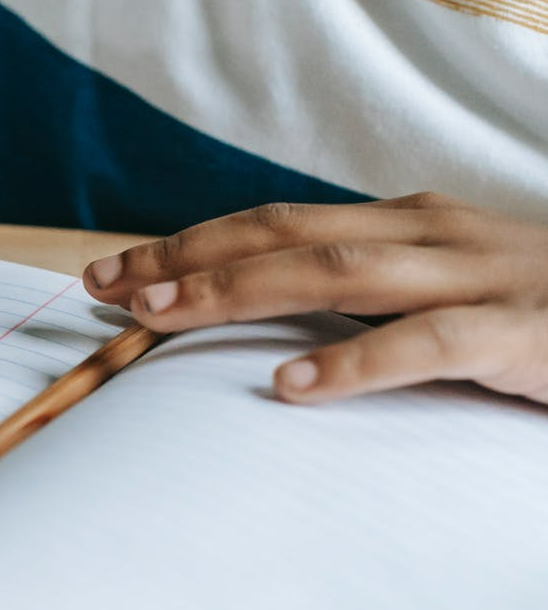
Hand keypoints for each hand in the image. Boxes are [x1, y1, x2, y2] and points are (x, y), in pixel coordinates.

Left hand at [82, 193, 547, 404]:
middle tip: (106, 290)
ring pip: (338, 274)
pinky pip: (429, 342)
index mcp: (410, 223)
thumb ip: (371, 295)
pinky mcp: (524, 332)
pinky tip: (292, 386)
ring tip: (161, 318)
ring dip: (239, 292)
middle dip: (187, 259)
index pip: (277, 224)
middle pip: (287, 236)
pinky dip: (355, 362)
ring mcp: (480, 276)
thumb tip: (270, 326)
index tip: (113, 270)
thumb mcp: (449, 288)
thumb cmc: (547, 308)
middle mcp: (434, 234)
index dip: (190, 243)